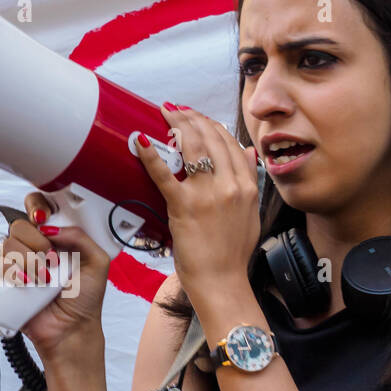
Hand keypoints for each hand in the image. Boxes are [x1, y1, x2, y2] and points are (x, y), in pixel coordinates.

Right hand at [0, 192, 109, 357]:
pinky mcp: (2, 282)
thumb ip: (81, 237)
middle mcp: (32, 247)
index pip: (36, 207)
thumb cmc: (84, 299)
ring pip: (6, 245)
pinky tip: (26, 285)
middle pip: (18, 225)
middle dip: (36, 243)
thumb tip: (51, 227)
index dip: (36, 207)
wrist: (70, 329)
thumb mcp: (97, 262)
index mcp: (53, 237)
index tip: (43, 218)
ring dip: (27, 262)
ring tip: (42, 280)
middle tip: (51, 261)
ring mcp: (16, 264)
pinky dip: (11, 274)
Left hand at [132, 103, 261, 306]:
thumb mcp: (252, 213)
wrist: (222, 281)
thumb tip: (249, 152)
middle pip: (210, 138)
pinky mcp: (184, 207)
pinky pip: (165, 175)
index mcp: (247, 185)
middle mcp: (230, 185)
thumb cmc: (233, 253)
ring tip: (164, 114)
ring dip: (176, 125)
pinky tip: (139, 140)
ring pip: (192, 147)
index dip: (211, 124)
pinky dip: (150, 155)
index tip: (197, 116)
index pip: (229, 142)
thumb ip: (251, 180)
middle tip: (175, 109)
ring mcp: (207, 195)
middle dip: (191, 118)